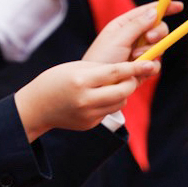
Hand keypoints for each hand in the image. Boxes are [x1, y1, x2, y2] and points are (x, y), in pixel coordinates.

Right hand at [14, 3, 167, 138]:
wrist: (36, 107)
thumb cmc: (55, 80)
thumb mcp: (76, 67)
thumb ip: (101, 69)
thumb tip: (129, 70)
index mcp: (81, 80)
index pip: (116, 72)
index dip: (135, 67)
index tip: (150, 62)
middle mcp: (86, 99)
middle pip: (123, 90)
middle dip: (132, 81)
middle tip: (132, 75)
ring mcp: (88, 114)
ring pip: (120, 102)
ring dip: (122, 93)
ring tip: (111, 86)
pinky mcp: (90, 124)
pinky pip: (109, 111)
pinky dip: (109, 103)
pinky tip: (97, 98)